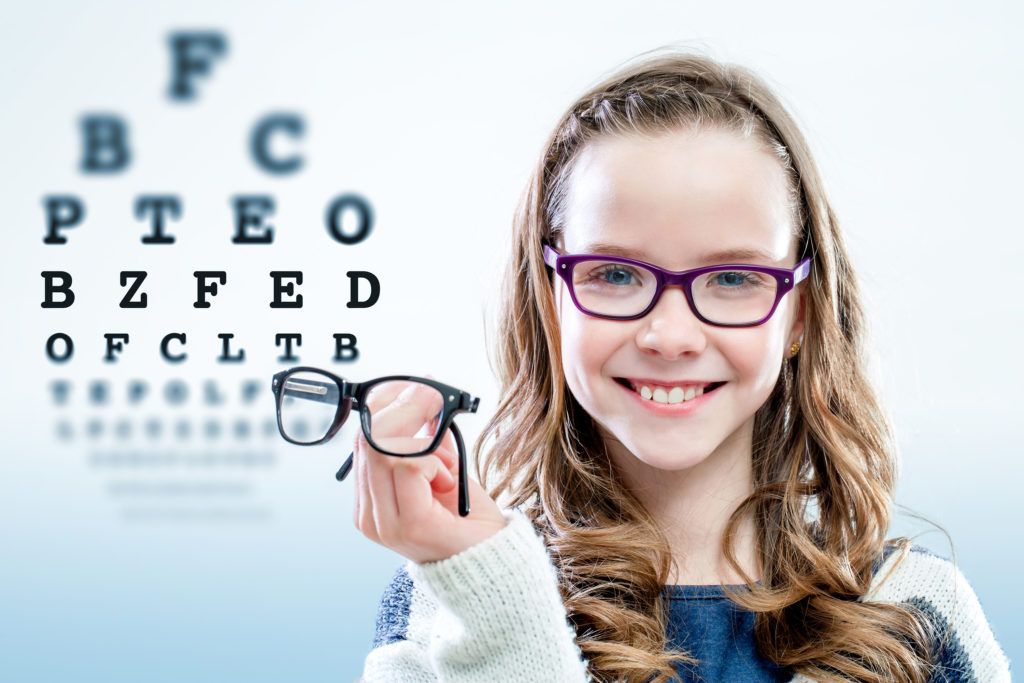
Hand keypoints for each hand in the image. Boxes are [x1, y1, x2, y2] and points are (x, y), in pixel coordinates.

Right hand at [352, 379, 506, 563]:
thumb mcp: (443, 469)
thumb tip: (423, 391)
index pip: (362, 441)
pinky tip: (446, 482)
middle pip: (370, 441)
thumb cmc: (467, 520)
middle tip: (432, 400)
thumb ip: (429, 439)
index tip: (414, 387)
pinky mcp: (408, 524)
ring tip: (445, 470)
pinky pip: (410, 467)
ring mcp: (384, 523)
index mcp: (370, 502)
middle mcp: (369, 515)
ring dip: (424, 449)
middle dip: (405, 413)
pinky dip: (434, 464)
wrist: (490, 561)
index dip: (387, 409)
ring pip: (387, 452)